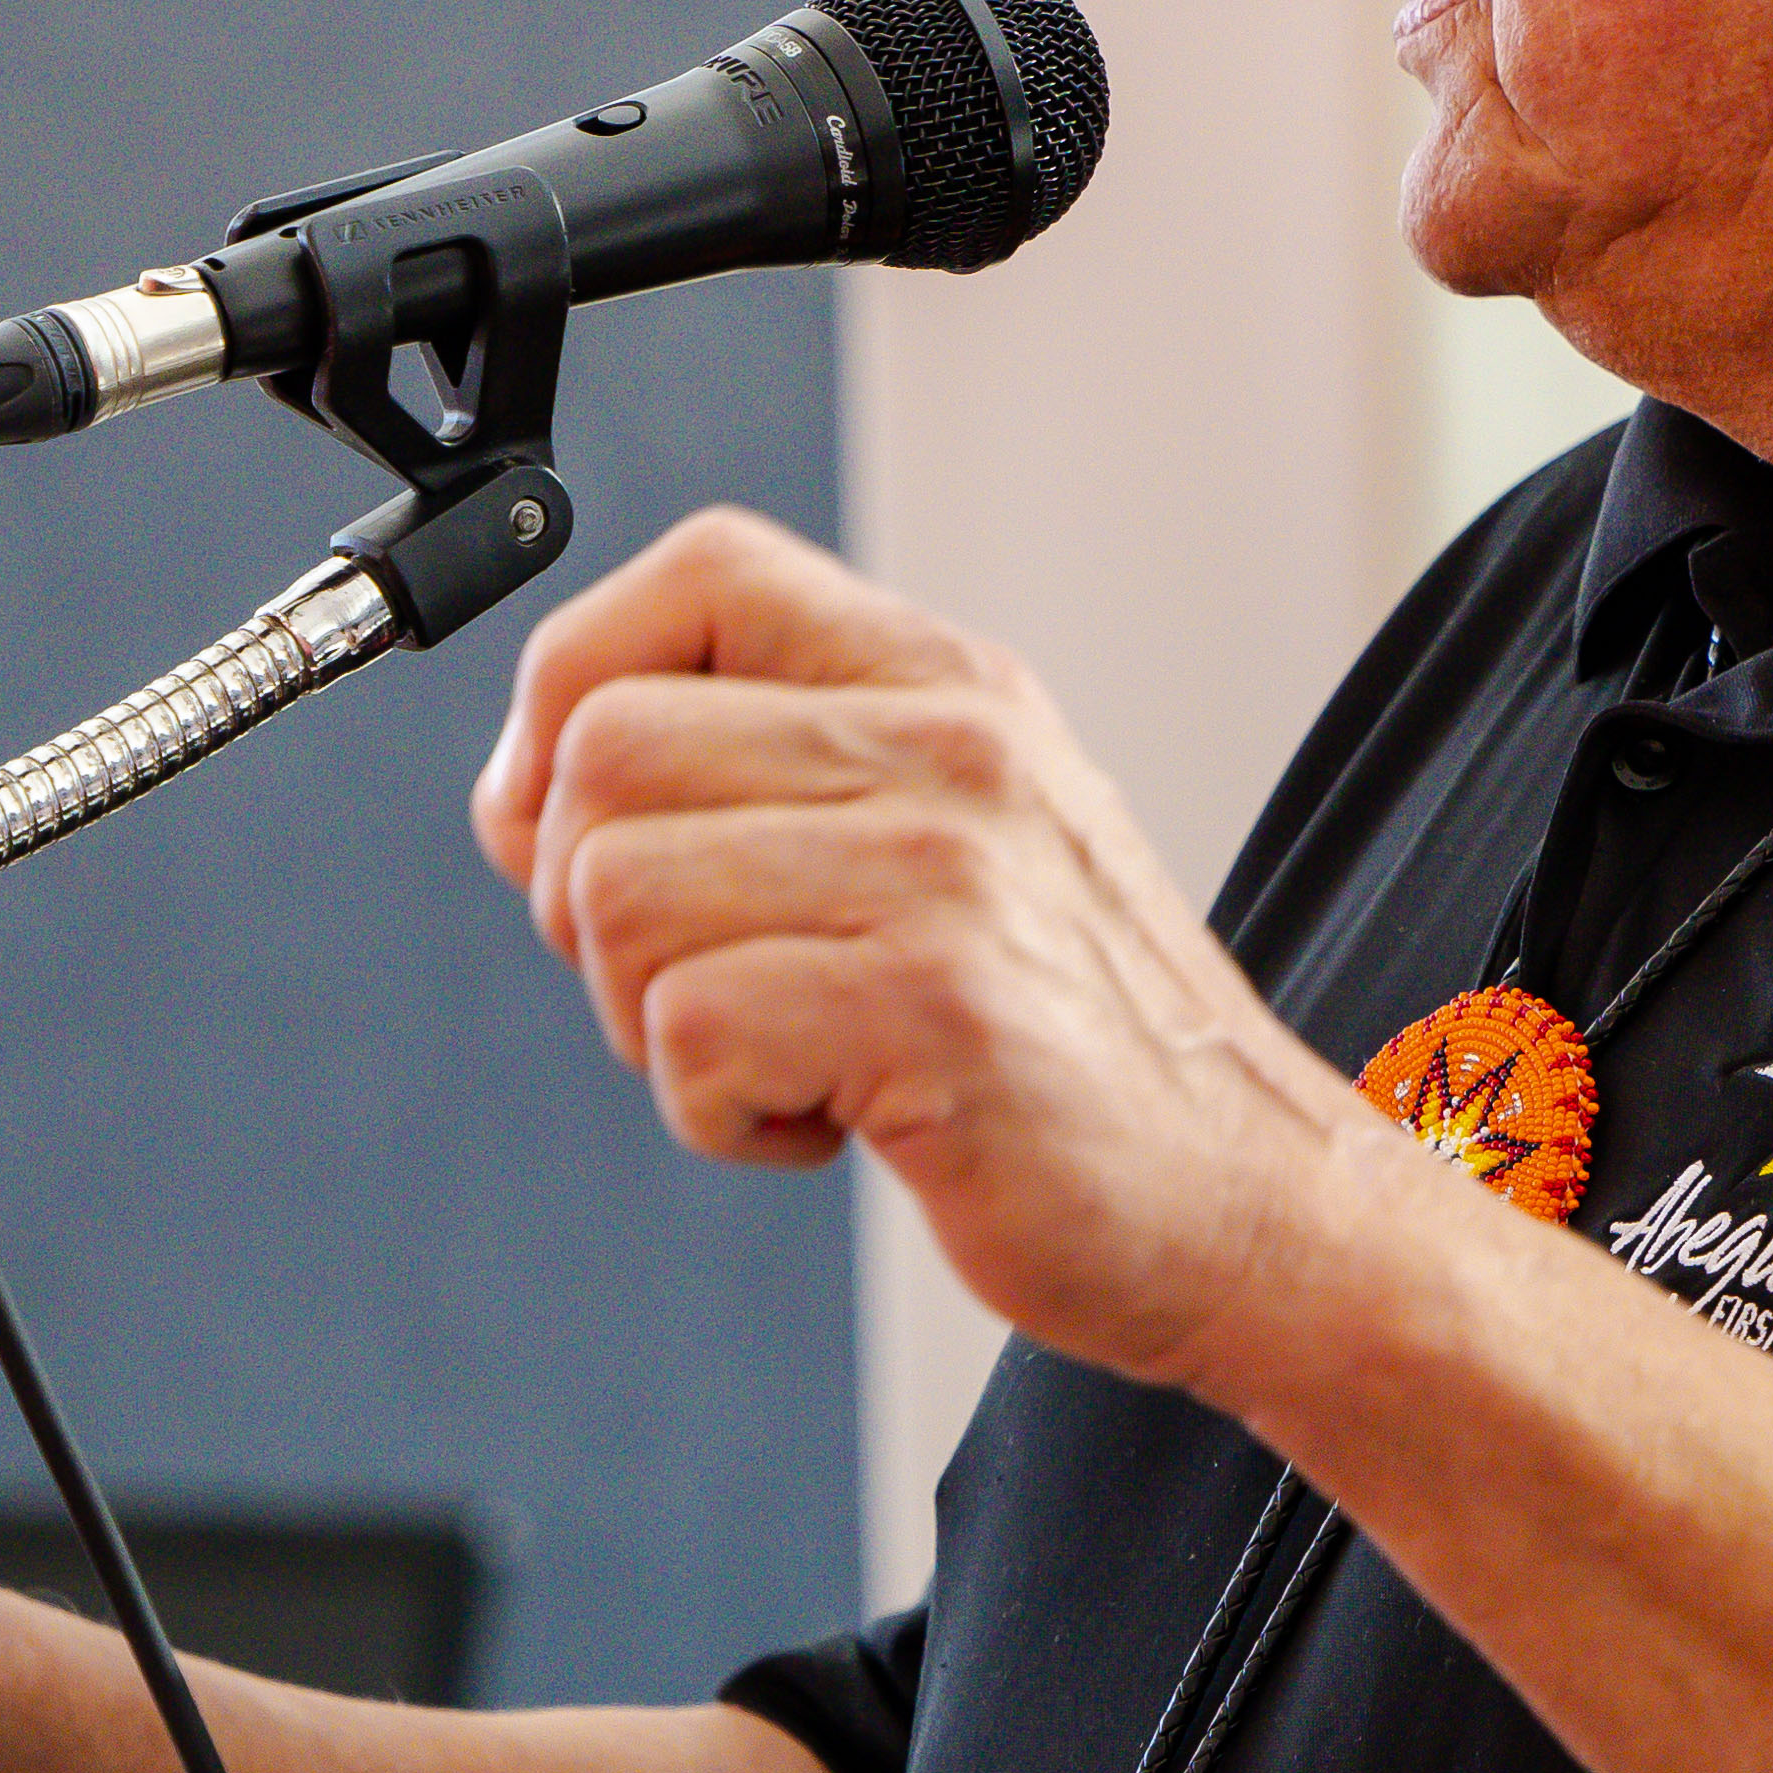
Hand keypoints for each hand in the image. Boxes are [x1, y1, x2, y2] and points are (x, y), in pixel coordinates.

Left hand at [469, 508, 1414, 1396]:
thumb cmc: (1069, 1041)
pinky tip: (827, 1124)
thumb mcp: (951, 839)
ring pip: (616, 891)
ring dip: (646, 1021)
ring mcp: (948, 871)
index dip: (576, 690)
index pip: (698, 573)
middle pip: (605, 752)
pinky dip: (712, 1112)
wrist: (1250, 1199)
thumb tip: (522, 792)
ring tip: (785, 1058)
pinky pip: (686, 1028)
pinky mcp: (937, 1008)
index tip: (584, 825)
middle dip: (582, 900)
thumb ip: (777, 774)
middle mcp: (953, 748)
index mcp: (948, 684)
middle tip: (692, 987)